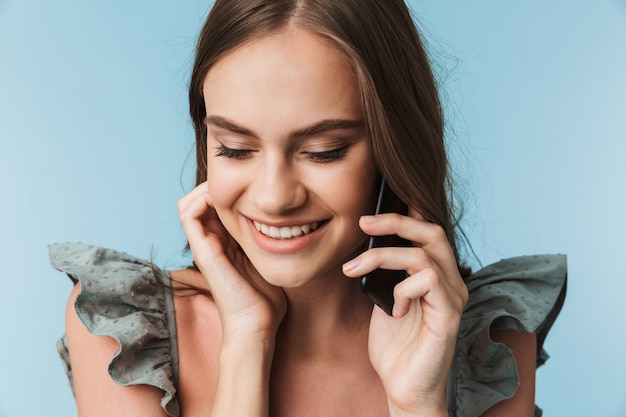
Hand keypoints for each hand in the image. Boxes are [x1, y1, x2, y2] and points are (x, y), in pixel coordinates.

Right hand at [178, 182, 286, 341]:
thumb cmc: (268, 299)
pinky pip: (188, 214)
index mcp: (226, 242)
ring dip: (207, 188)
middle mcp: (212, 241)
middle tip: (243, 178)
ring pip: (189, 203)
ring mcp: (204, 245)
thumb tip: (295, 220)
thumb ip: (275, 241)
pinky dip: (202, 198)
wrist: (257, 326)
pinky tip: (228, 197)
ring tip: (232, 184)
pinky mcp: (202, 250)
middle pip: (200, 200)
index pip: (216, 205)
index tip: (253, 182)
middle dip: (219, 184)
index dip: (230, 189)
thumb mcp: (273, 260)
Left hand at [342, 212, 467, 415]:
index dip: (406, 214)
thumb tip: (371, 238)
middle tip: (363, 223)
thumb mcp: (384, 297)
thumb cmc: (394, 346)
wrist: (402, 387)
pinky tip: (394, 310)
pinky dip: (402, 289)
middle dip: (396, 221)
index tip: (374, 208)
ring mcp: (453, 298)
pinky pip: (428, 281)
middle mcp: (451, 282)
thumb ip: (387, 271)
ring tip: (355, 271)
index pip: (429, 232)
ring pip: (424, 255)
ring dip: (383, 257)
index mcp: (438, 275)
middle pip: (433, 232)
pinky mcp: (449, 316)